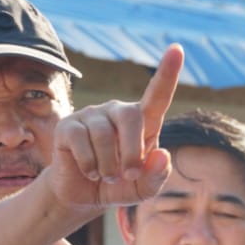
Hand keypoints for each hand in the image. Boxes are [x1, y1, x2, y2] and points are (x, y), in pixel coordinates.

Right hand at [48, 44, 182, 209]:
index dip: (167, 73)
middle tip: (129, 175)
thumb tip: (162, 154)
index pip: (157, 95)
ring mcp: (91, 115)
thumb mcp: (143, 189)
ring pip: (104, 136)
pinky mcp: (68, 125)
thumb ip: (157, 176)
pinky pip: (81, 142)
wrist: (84, 195)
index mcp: (143, 122)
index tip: (177, 49)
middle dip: (132, 152)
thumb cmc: (119, 185)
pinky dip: (90, 165)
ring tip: (107, 176)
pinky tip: (90, 171)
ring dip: (109, 166)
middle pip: (130, 116)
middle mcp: (117, 112)